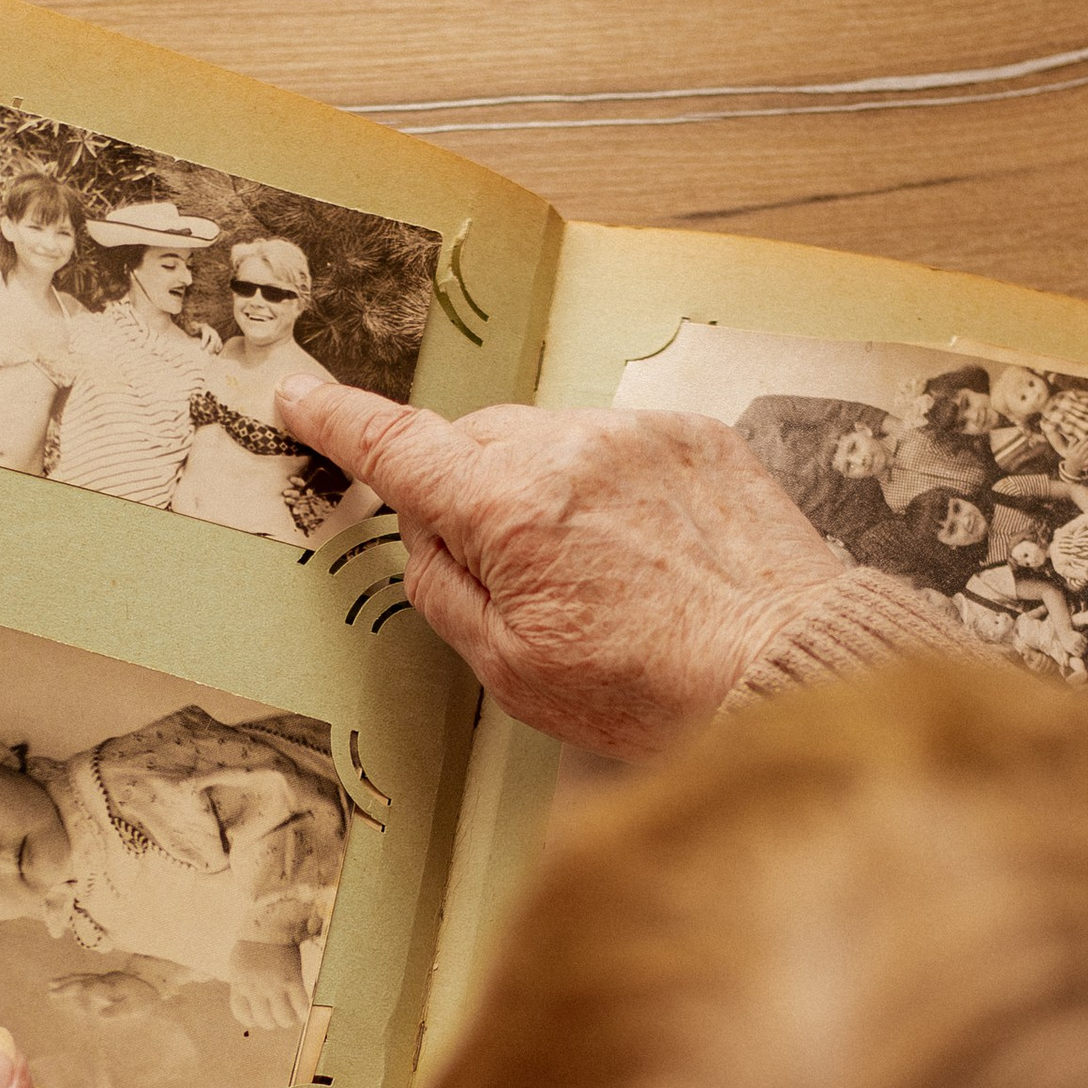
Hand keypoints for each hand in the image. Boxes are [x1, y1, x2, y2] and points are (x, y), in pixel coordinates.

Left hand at [227, 940, 310, 1035]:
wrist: (269, 925)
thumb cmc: (252, 946)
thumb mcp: (238, 967)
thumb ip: (242, 985)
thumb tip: (252, 1005)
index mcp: (240, 985)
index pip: (243, 1016)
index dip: (253, 1020)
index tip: (259, 1016)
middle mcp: (256, 988)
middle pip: (266, 1021)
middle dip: (273, 1022)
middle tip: (278, 1014)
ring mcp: (275, 985)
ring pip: (284, 1019)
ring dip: (288, 1020)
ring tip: (292, 1014)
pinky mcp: (293, 980)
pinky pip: (301, 1007)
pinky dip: (303, 1013)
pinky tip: (303, 1010)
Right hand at [272, 372, 844, 759]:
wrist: (786, 670)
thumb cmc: (650, 691)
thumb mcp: (510, 668)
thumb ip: (444, 586)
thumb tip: (422, 531)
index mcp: (511, 510)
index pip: (398, 447)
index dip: (339, 421)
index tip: (301, 396)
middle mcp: (571, 450)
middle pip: (474, 442)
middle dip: (466, 490)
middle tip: (501, 569)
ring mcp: (638, 434)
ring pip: (547, 439)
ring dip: (542, 488)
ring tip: (594, 571)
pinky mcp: (694, 436)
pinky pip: (616, 443)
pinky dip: (607, 485)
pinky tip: (641, 550)